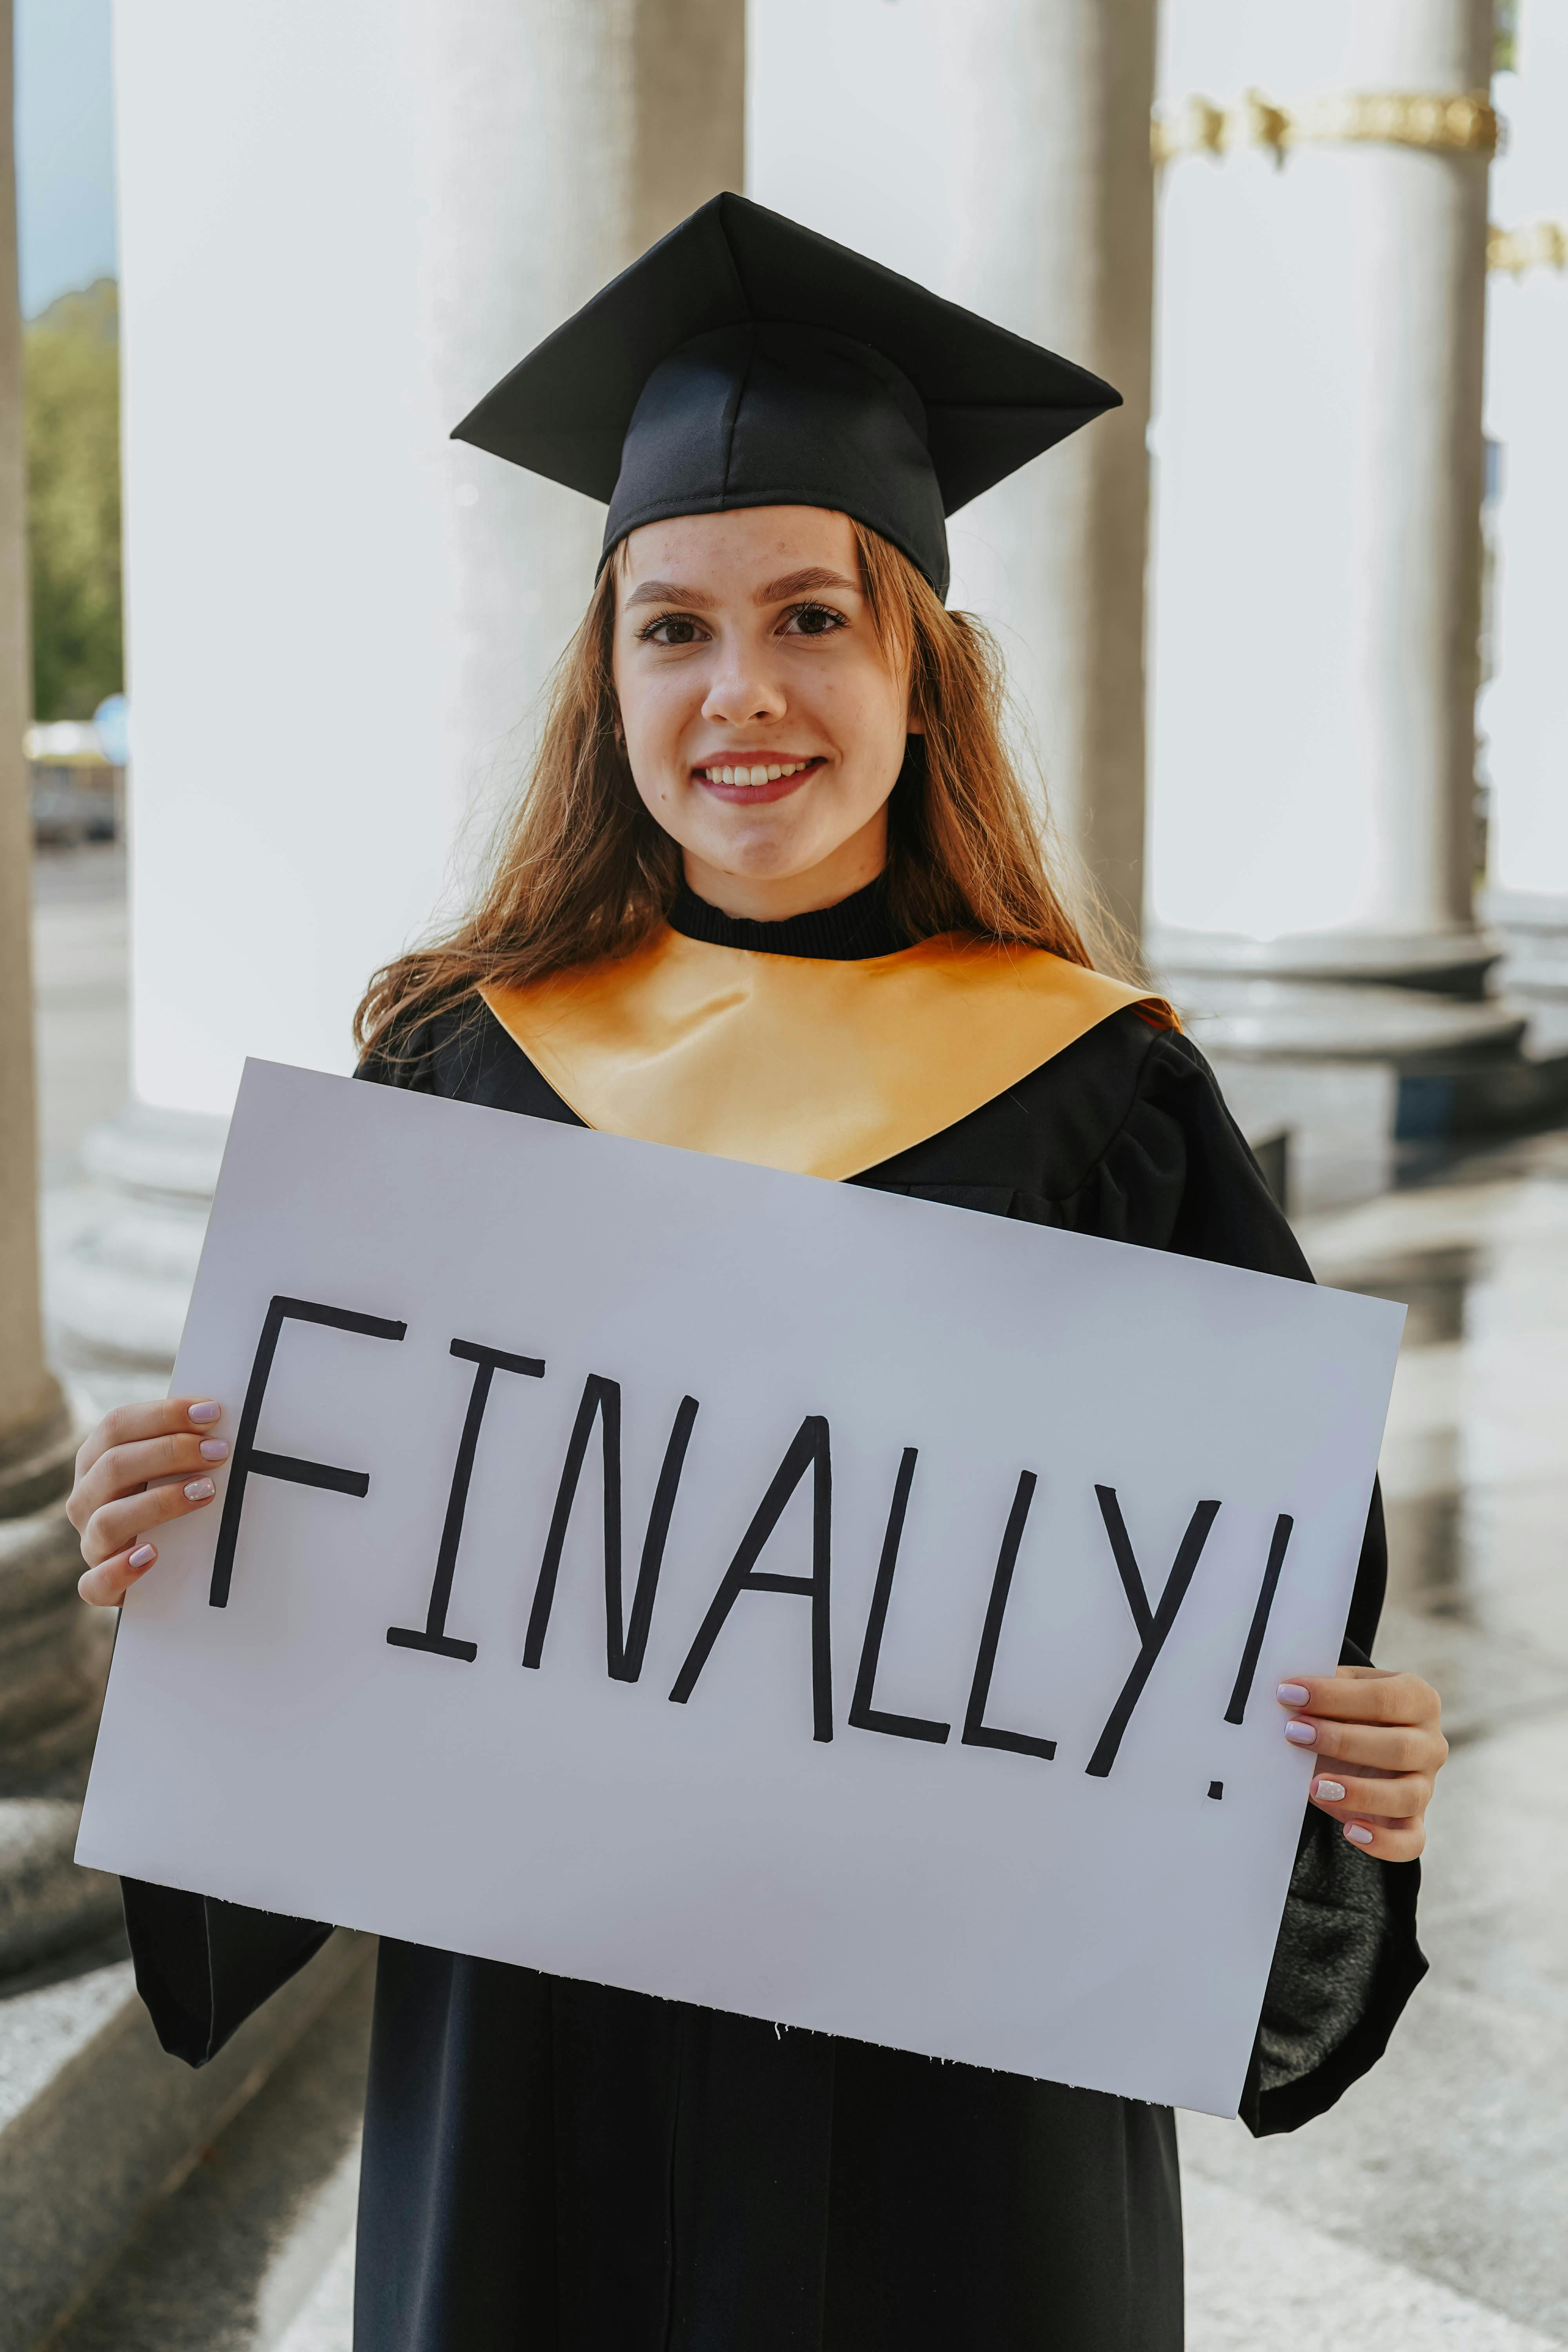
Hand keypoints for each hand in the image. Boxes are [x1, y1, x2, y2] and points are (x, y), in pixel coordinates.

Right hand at [70, 1399, 229, 1606]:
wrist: (159, 1564)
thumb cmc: (167, 1498)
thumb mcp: (167, 1468)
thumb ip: (181, 1441)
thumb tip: (219, 1413)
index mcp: (96, 1460)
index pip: (117, 1426)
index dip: (163, 1415)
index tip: (211, 1413)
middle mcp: (86, 1499)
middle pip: (114, 1466)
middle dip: (170, 1452)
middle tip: (218, 1451)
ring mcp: (90, 1542)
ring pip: (108, 1520)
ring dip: (159, 1502)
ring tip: (205, 1492)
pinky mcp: (99, 1584)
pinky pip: (96, 1583)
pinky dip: (121, 1570)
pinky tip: (152, 1555)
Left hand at [1276, 1666, 1446, 1859]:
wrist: (1350, 1748)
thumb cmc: (1343, 1712)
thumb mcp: (1336, 1692)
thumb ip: (1321, 1687)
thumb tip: (1286, 1690)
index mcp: (1417, 1699)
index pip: (1383, 1698)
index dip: (1334, 1697)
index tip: (1288, 1694)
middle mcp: (1430, 1744)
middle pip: (1400, 1747)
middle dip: (1342, 1741)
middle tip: (1294, 1734)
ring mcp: (1425, 1786)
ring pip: (1407, 1796)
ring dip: (1360, 1793)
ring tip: (1316, 1786)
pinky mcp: (1413, 1823)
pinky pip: (1411, 1841)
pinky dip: (1384, 1843)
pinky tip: (1350, 1831)